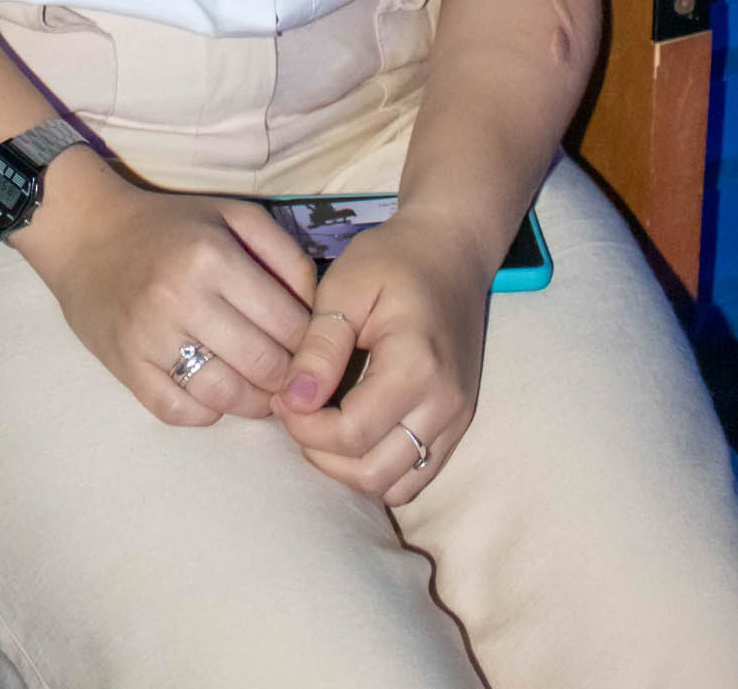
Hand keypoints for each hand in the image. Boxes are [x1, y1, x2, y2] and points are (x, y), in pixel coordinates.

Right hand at [25, 155, 318, 426]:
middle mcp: (181, 299)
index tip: (312, 346)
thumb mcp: (234, 216)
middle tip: (293, 375)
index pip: (288, 323)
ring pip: (225, 398)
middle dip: (289, 377)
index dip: (311, 342)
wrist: (86, 234)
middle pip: (263, 365)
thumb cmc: (169, 224)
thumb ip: (286, 255)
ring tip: (262, 390)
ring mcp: (149, 338)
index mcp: (213, 257)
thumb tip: (318, 311)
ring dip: (254, 402)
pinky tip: (215, 394)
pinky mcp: (125, 368)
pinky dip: (206, 413)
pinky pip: (179, 412)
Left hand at [269, 207, 490, 505]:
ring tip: (321, 424)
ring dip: (349, 469)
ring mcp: (457, 419)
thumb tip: (291, 402)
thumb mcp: (345, 286)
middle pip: (373, 473)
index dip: (304, 427)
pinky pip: (416, 477)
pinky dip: (378, 468)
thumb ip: (319, 346)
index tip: (280, 395)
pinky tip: (352, 432)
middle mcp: (445, 404)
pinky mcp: (458, 425)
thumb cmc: (393, 259)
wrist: (450, 250)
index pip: (351, 434)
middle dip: (321, 454)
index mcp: (417, 366)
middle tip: (296, 412)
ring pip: (395, 486)